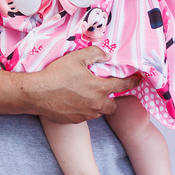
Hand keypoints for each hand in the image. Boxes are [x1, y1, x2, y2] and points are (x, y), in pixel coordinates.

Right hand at [25, 47, 139, 122]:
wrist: (37, 93)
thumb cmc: (56, 75)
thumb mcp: (76, 58)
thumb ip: (95, 54)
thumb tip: (106, 55)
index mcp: (99, 88)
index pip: (123, 85)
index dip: (133, 82)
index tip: (138, 80)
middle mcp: (96, 103)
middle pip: (113, 105)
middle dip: (111, 98)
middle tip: (102, 91)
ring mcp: (86, 114)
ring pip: (99, 112)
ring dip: (97, 105)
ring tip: (87, 96)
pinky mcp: (75, 120)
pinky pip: (86, 116)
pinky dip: (84, 110)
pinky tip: (74, 102)